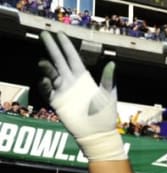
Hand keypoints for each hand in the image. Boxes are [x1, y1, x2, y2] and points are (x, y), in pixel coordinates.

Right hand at [38, 31, 125, 160]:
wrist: (98, 134)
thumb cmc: (106, 115)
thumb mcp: (108, 95)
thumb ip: (107, 79)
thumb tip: (112, 63)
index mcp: (85, 79)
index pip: (73, 58)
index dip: (66, 46)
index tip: (60, 34)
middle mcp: (72, 83)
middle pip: (59, 61)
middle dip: (52, 48)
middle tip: (44, 34)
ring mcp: (64, 92)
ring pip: (51, 74)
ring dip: (47, 67)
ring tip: (44, 63)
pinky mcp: (58, 103)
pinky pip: (48, 91)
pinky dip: (44, 84)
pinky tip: (46, 80)